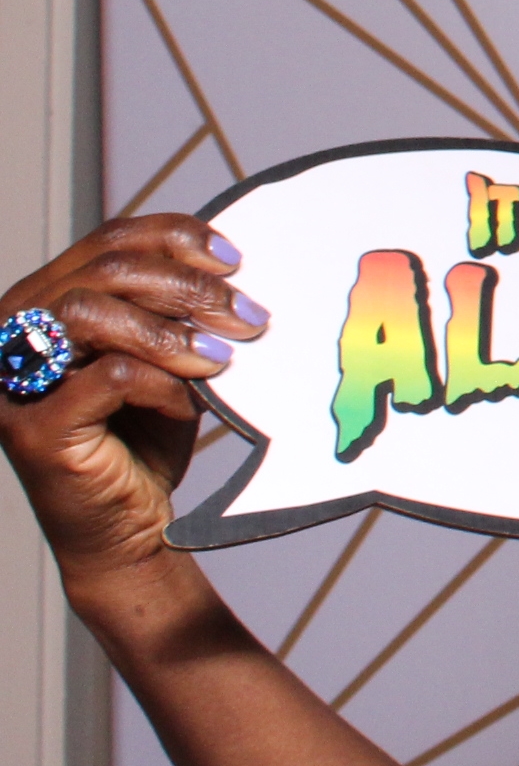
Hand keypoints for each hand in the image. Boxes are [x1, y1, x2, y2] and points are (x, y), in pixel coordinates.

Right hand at [0, 214, 265, 593]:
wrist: (129, 527)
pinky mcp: (33, 428)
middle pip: (106, 269)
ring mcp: (15, 381)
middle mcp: (15, 333)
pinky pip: (107, 376)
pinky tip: (187, 404)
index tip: (234, 260)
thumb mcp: (167, 356)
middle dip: (190, 287)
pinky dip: (161, 384)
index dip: (175, 238)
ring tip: (222, 357)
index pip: (108, 240)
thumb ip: (176, 310)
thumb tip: (234, 267)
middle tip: (248, 317)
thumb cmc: (145, 435)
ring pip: (92, 313)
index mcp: (45, 301)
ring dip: (172, 330)